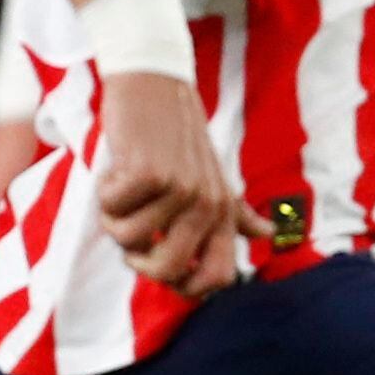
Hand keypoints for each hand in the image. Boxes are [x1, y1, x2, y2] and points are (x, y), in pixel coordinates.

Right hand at [92, 69, 243, 297]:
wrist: (155, 85)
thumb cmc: (178, 136)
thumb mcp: (214, 176)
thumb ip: (235, 212)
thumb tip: (269, 234)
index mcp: (224, 212)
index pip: (218, 277)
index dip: (185, 288)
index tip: (158, 268)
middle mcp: (208, 205)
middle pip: (169, 270)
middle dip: (138, 261)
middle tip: (129, 231)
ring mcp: (181, 189)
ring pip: (129, 239)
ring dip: (113, 216)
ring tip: (124, 187)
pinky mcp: (150, 173)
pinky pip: (112, 208)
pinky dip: (104, 192)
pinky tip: (116, 169)